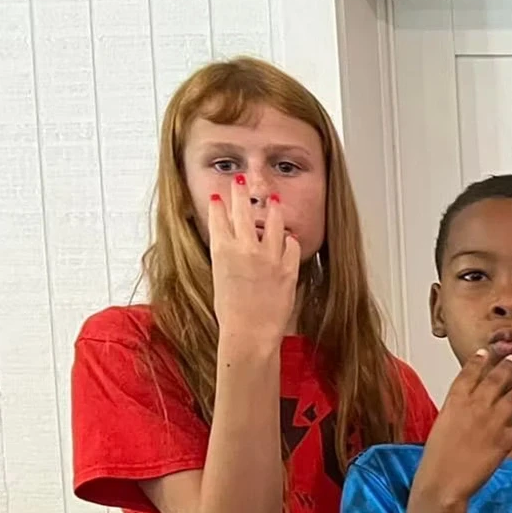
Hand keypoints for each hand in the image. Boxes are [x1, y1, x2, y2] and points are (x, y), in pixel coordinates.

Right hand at [207, 174, 300, 344]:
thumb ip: (227, 257)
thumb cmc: (231, 312)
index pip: (219, 217)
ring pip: (274, 223)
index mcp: (222, 249)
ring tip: (273, 199)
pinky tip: (288, 238)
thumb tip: (232, 244)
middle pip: (243, 211)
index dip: (220, 204)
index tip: (220, 196)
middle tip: (241, 180)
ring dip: (272, 209)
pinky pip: (292, 245)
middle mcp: (246, 248)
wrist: (250, 332)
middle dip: (241, 192)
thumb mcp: (220, 277)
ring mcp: (270, 257)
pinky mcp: (288, 268)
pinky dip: (289, 241)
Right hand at [411, 348, 511, 508]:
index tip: (485, 351)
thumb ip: (456, 413)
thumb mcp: (442, 426)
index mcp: (454, 402)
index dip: (478, 362)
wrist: (443, 481)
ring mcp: (491, 423)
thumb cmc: (436, 457)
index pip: (468, 375)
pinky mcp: (504, 442)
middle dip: (507, 367)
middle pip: (494, 381)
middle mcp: (475, 407)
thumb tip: (465, 407)